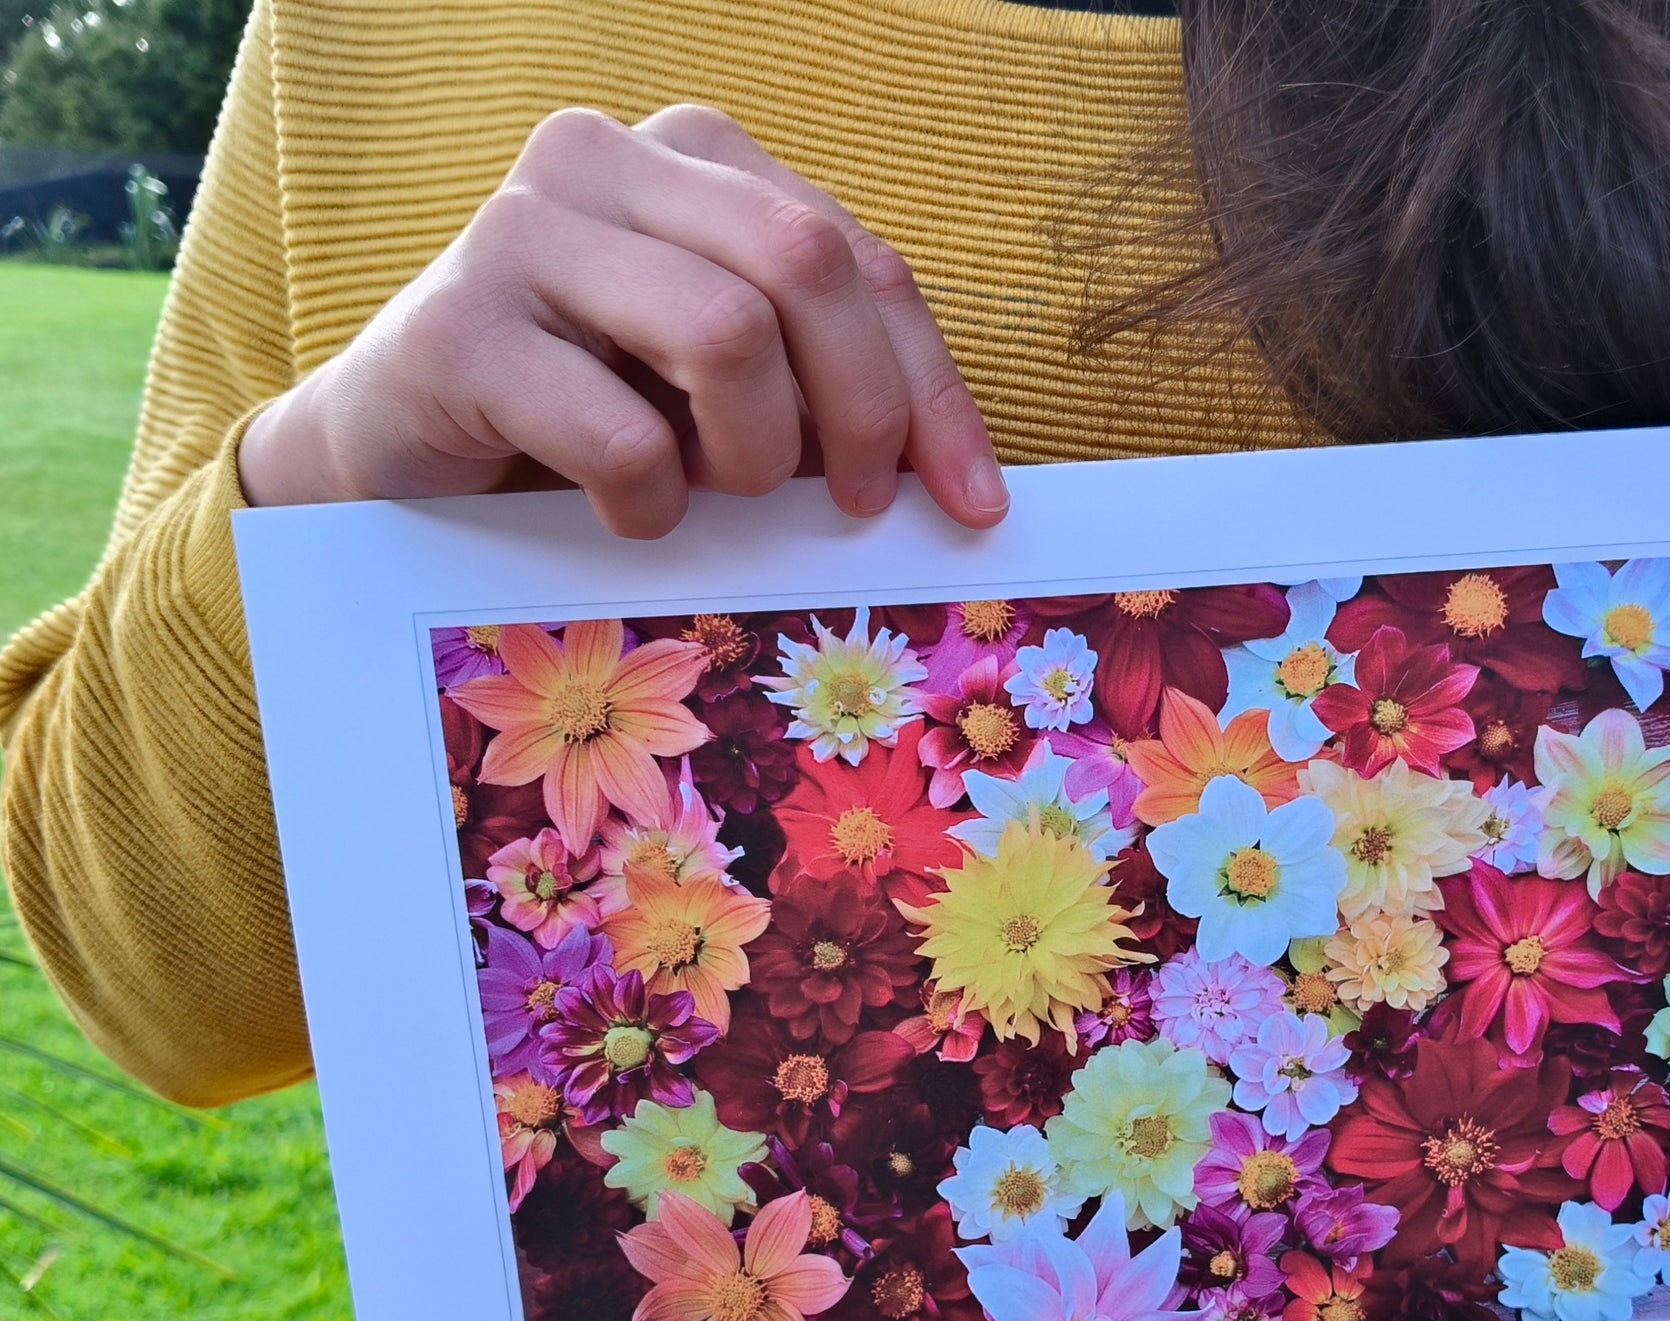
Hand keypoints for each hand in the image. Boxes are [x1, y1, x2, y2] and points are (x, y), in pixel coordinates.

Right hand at [239, 103, 1006, 536]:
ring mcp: (522, 231)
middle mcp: (609, 160)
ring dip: (751, 454)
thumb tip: (953, 483)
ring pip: (726, 332)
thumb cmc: (581, 425)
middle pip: (809, 266)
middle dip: (861, 412)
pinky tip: (625, 513)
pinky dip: (650, 502)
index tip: (973, 505)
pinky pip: (620, 433)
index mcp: (695, 161)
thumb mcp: (723, 394)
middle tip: (854, 508)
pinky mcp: (455, 332)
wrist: (398, 458)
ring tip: (713, 495)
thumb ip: (818, 391)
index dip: (932, 389)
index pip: (861, 260)